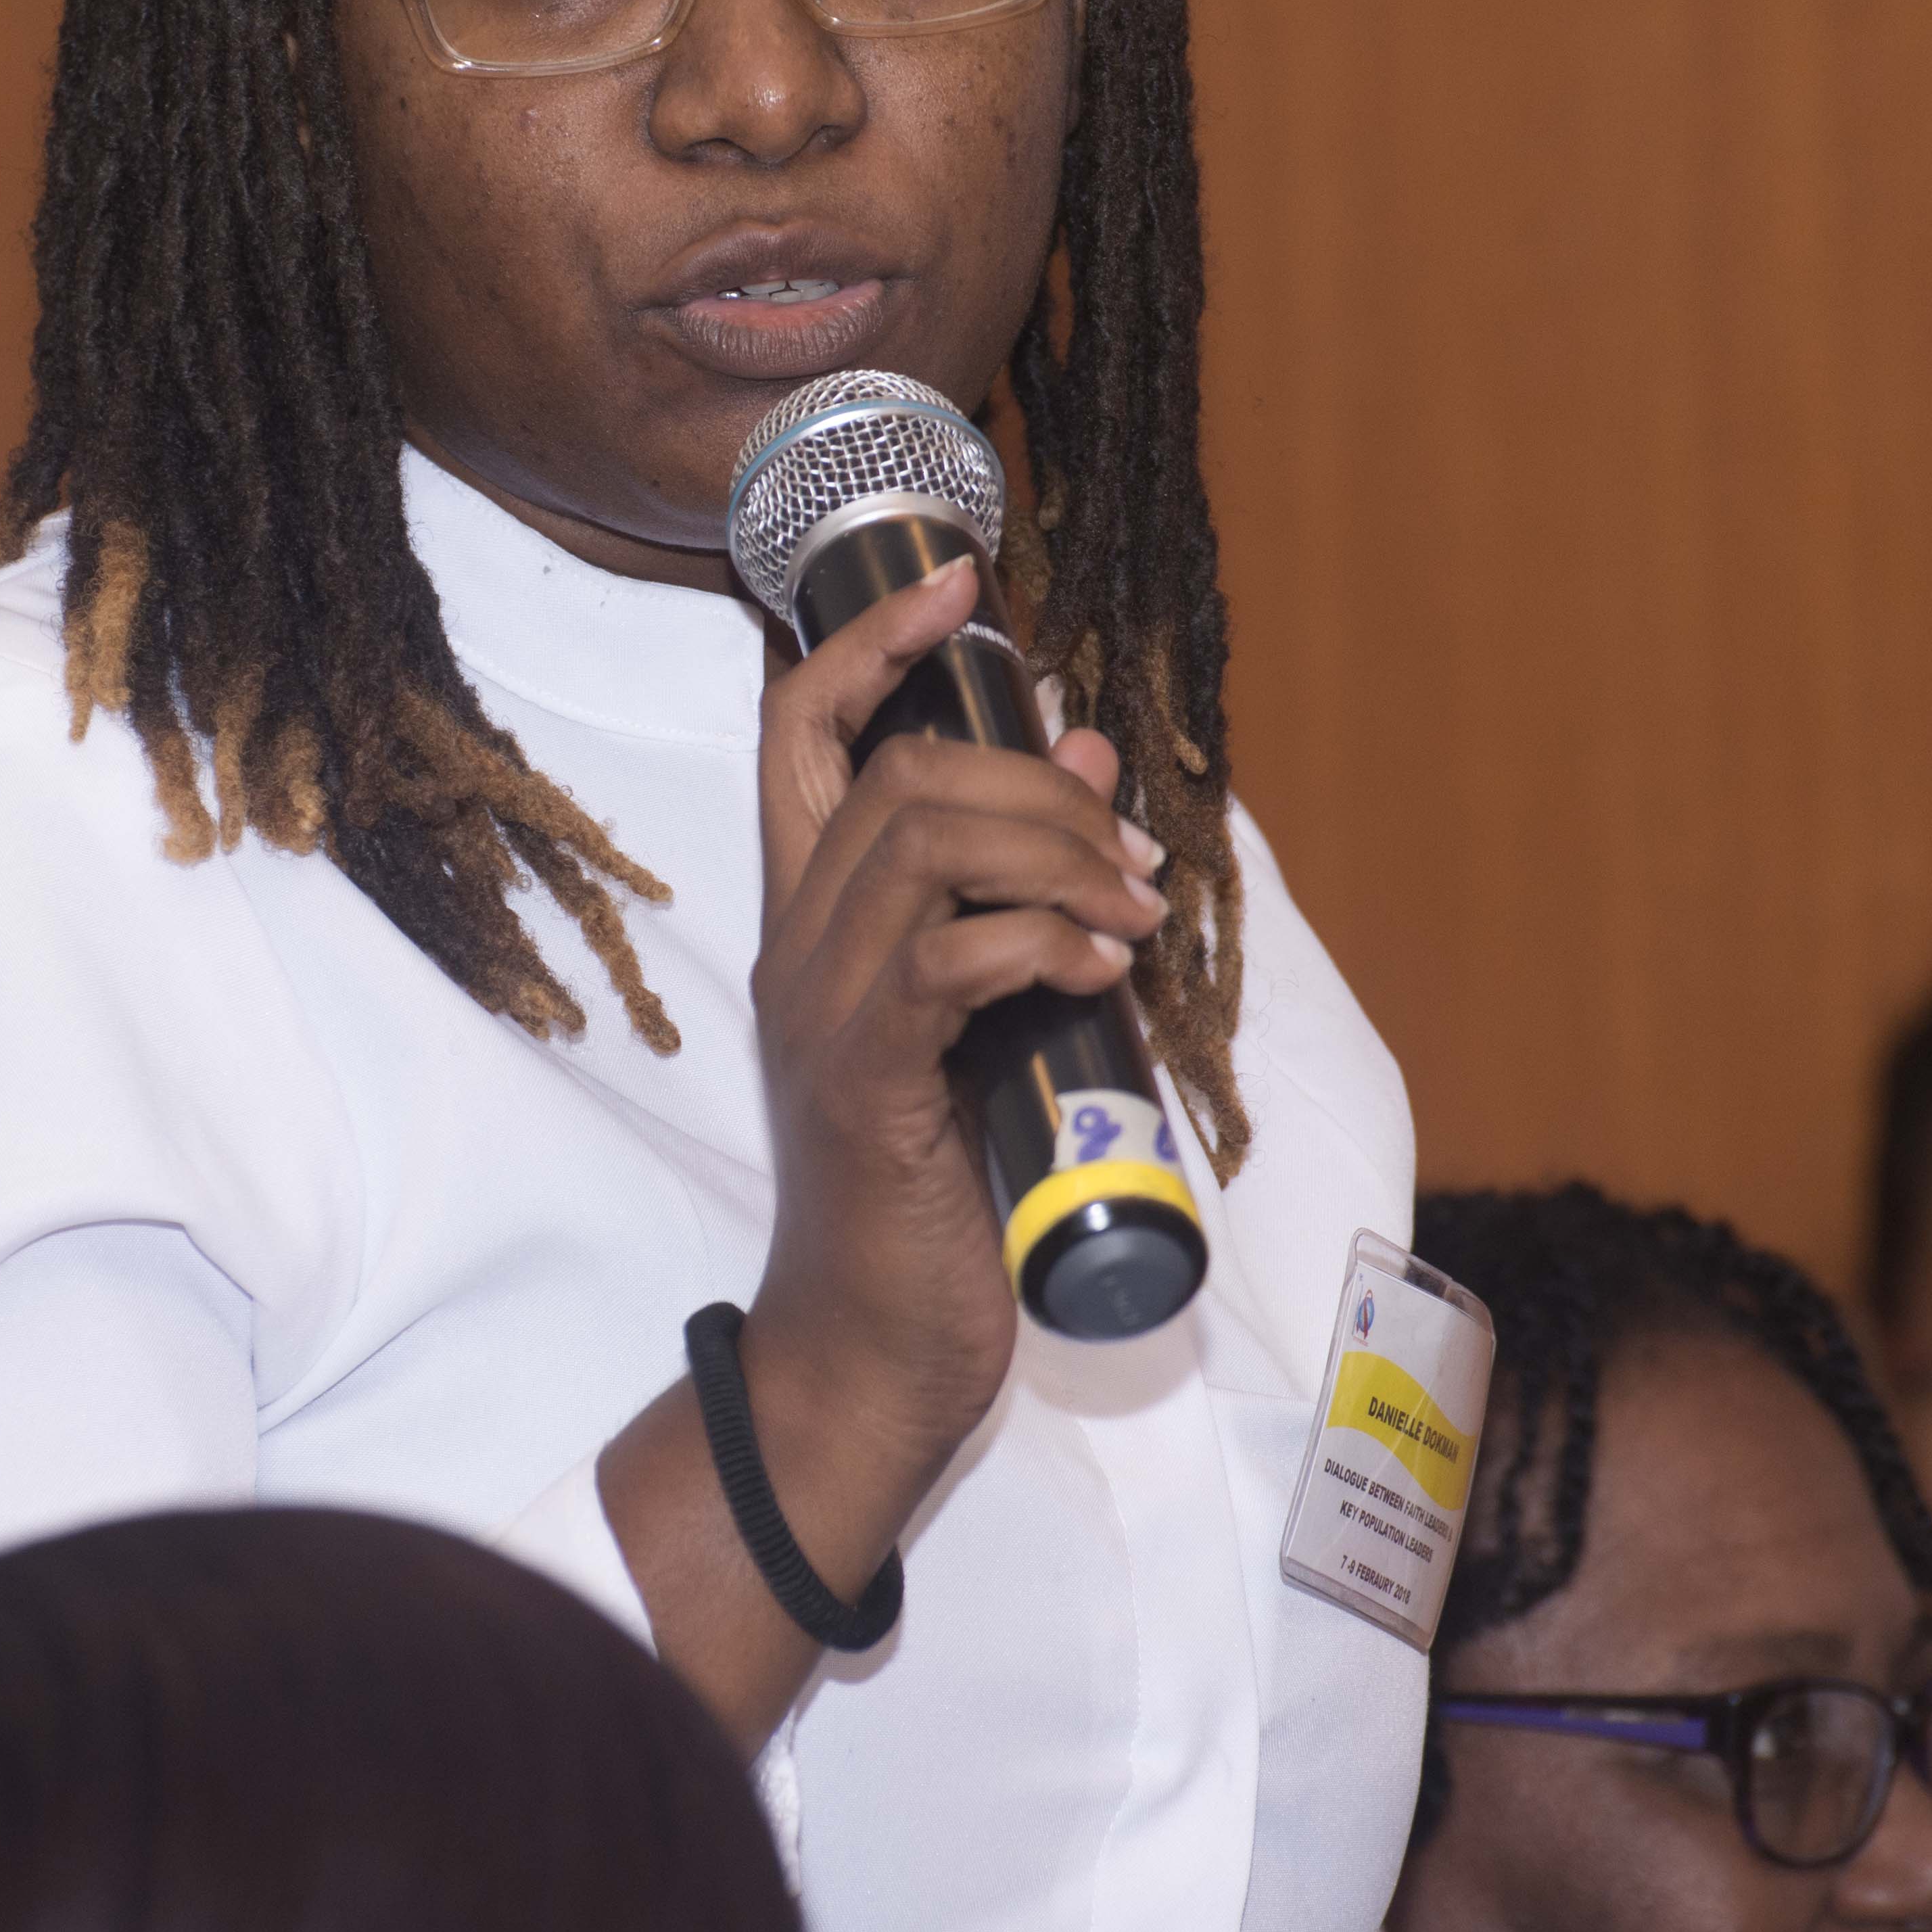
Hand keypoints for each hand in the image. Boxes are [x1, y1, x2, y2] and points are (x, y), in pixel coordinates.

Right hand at [742, 554, 1170, 1472]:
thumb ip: (1023, 887)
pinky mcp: (868, 1084)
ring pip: (924, 844)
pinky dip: (1042, 939)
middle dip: (1038, 783)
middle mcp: (799, 946)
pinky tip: (1102, 966)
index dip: (873, 636)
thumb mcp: (990, 1010)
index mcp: (815, 917)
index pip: (797, 725)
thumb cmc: (939, 1185)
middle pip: (900, 775)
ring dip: (1058, 853)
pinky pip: (948, 961)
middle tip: (1133, 858)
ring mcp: (823, 1011)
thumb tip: (1086, 756)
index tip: (961, 581)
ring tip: (1132, 913)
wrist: (877, 1350)